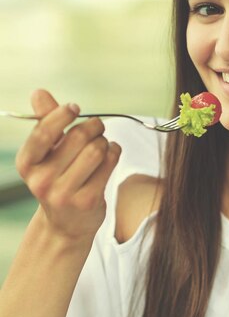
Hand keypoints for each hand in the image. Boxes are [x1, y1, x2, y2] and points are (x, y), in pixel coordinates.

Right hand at [15, 89, 120, 243]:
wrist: (66, 223)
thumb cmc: (58, 177)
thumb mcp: (47, 152)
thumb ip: (45, 121)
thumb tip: (38, 93)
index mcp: (27, 163)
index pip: (43, 132)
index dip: (62, 114)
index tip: (74, 108)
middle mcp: (41, 180)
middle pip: (78, 137)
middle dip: (93, 126)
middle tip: (97, 127)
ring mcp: (64, 194)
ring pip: (96, 149)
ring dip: (105, 141)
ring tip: (102, 145)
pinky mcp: (87, 201)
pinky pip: (109, 163)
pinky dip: (114, 153)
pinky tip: (110, 156)